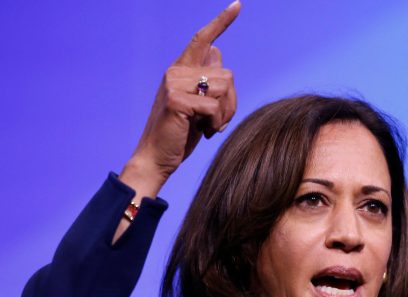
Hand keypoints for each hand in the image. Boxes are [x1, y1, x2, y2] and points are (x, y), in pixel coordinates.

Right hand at [120, 1, 239, 196]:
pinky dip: (216, 123)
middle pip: (227, 74)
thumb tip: (221, 59)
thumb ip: (207, 82)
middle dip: (231, 102)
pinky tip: (203, 131)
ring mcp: (174, 83)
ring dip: (225, 113)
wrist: (156, 157)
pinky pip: (214, 106)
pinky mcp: (176, 100)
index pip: (203, 39)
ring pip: (224, 88)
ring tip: (208, 126)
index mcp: (180, 69)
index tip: (238, 5)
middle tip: (215, 120)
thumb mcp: (198, 105)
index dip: (222, 22)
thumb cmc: (181, 134)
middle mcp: (176, 71)